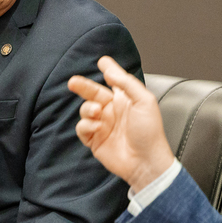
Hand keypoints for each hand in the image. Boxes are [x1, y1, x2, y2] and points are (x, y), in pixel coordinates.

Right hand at [68, 56, 176, 191]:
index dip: (108, 71)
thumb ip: (126, 83)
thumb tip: (110, 71)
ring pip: (85, 110)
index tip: (102, 61)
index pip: (114, 82)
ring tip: (97, 112)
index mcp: (125, 100)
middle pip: (93, 94)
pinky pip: (82, 128)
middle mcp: (112, 111)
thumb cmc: (149, 132)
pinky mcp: (94, 140)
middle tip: (72, 82)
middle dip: (83, 86)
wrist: (145, 161)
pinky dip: (86, 125)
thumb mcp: (144, 101)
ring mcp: (103, 126)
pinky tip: (97, 127)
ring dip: (88, 108)